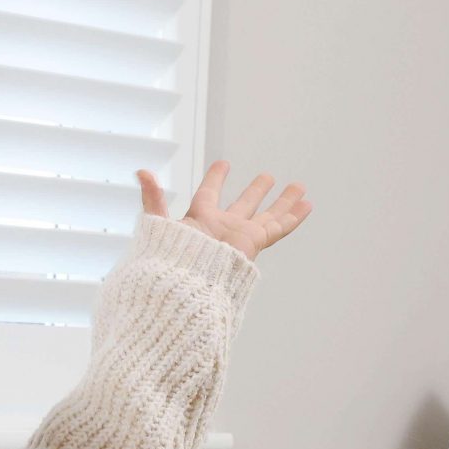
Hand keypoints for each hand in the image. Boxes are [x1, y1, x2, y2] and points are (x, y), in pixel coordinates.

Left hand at [141, 161, 310, 260]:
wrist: (182, 285)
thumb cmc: (166, 259)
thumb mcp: (157, 222)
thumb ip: (152, 197)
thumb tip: (141, 171)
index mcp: (199, 221)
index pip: (209, 194)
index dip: (216, 178)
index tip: (224, 164)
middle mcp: (223, 228)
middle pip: (244, 205)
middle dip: (256, 191)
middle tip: (268, 177)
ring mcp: (240, 237)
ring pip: (267, 215)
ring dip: (282, 202)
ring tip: (298, 187)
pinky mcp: (253, 243)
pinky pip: (278, 228)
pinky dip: (292, 217)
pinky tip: (307, 205)